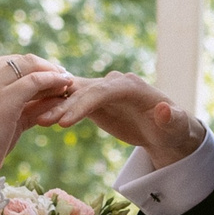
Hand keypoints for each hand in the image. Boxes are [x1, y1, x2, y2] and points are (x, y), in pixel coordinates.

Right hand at [0, 55, 74, 171]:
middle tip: (64, 76)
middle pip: (21, 61)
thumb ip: (28, 105)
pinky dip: (53, 81)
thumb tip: (55, 94)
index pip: (10, 63)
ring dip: (52, 72)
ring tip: (68, 82)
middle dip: (45, 66)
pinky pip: (35, 81)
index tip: (51, 75)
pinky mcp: (5, 97)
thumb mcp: (5, 118)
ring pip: (30, 67)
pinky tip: (65, 86)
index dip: (33, 67)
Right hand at [46, 71, 206, 165]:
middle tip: (43, 121)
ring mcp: (102, 90)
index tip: (66, 122)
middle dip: (64, 105)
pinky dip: (56, 109)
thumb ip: (172, 118)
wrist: (165, 131)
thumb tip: (165, 109)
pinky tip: (36, 117)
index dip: (85, 104)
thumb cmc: (173, 129)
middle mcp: (114, 83)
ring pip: (74, 95)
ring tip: (36, 121)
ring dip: (55, 106)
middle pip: (85, 91)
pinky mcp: (93, 101)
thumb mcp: (177, 127)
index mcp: (132, 85)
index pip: (104, 90)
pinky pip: (71, 102)